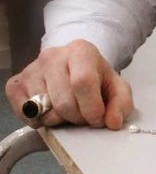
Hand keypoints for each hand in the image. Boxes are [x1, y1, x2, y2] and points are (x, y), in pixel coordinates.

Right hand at [5, 40, 133, 129]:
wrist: (73, 68)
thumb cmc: (96, 79)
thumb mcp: (117, 88)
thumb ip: (121, 104)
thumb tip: (113, 122)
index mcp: (81, 51)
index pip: (83, 82)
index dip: (91, 108)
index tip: (97, 118)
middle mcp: (53, 56)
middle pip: (64, 101)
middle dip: (77, 117)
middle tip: (83, 115)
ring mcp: (31, 69)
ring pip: (45, 110)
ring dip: (59, 119)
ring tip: (68, 110)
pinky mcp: (15, 84)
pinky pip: (25, 113)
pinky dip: (40, 120)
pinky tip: (51, 111)